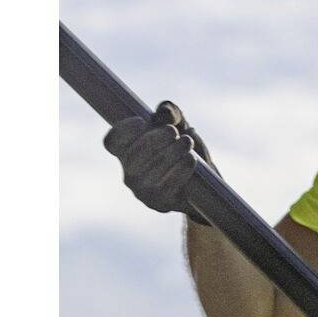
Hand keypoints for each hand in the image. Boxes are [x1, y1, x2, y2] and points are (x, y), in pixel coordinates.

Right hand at [103, 99, 212, 214]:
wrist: (205, 182)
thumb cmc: (185, 148)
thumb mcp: (180, 125)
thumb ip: (171, 113)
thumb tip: (164, 113)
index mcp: (127, 152)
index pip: (112, 143)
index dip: (123, 131)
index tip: (143, 121)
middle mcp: (129, 173)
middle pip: (132, 156)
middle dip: (154, 140)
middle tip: (173, 131)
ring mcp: (143, 191)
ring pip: (149, 172)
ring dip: (170, 153)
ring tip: (187, 142)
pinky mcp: (160, 204)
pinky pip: (166, 187)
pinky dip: (179, 170)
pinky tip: (190, 159)